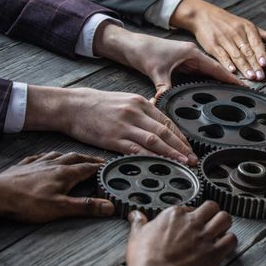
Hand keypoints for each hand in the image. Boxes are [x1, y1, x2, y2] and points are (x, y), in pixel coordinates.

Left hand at [0, 152, 113, 222]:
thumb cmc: (26, 202)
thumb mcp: (60, 208)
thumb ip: (85, 206)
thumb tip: (108, 206)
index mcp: (65, 174)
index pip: (89, 168)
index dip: (101, 167)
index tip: (111, 167)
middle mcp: (53, 165)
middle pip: (76, 158)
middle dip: (89, 159)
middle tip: (98, 161)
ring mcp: (38, 164)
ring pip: (59, 155)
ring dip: (71, 156)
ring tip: (77, 157)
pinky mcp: (24, 167)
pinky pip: (39, 157)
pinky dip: (48, 156)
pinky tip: (47, 158)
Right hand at [24, 86, 197, 165]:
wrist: (72, 105)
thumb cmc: (99, 105)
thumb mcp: (125, 101)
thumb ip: (143, 112)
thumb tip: (161, 126)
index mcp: (141, 103)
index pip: (167, 121)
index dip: (181, 136)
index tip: (190, 147)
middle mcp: (135, 113)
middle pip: (165, 132)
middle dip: (181, 147)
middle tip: (193, 159)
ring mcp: (124, 126)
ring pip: (154, 141)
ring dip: (171, 154)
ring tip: (183, 163)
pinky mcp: (113, 138)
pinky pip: (135, 150)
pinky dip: (150, 158)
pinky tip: (159, 165)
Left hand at [94, 22, 242, 98]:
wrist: (131, 46)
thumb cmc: (144, 52)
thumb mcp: (157, 72)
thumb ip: (164, 89)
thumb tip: (164, 103)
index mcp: (192, 53)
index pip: (216, 67)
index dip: (231, 77)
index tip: (244, 86)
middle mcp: (193, 55)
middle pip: (217, 70)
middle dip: (230, 81)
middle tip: (245, 94)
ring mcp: (188, 60)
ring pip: (209, 73)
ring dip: (220, 82)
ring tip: (234, 94)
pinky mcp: (183, 65)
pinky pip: (200, 75)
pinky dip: (208, 82)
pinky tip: (214, 91)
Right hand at [126, 201, 236, 265]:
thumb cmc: (145, 259)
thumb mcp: (136, 236)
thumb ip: (138, 222)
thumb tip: (135, 215)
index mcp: (175, 215)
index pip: (190, 207)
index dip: (191, 215)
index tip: (189, 223)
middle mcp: (192, 222)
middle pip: (212, 207)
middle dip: (212, 213)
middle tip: (209, 221)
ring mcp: (205, 236)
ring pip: (225, 218)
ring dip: (224, 224)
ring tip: (220, 229)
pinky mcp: (214, 252)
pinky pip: (231, 240)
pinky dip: (230, 241)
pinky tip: (224, 244)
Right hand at [170, 0, 265, 80]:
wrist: (202, 15)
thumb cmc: (225, 21)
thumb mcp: (244, 24)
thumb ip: (260, 34)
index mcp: (246, 28)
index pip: (256, 43)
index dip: (261, 54)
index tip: (265, 63)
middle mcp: (236, 33)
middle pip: (247, 52)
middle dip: (254, 65)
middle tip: (260, 76)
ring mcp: (224, 39)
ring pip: (236, 55)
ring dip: (244, 67)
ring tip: (250, 76)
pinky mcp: (213, 45)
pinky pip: (222, 55)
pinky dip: (227, 63)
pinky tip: (232, 70)